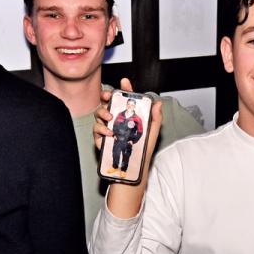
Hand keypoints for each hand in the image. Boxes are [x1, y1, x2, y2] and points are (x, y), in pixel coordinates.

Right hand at [103, 79, 162, 217]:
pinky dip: (101, 129)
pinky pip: (96, 129)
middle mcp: (116, 121)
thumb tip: (157, 103)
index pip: (125, 100)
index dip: (125, 89)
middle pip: (108, 103)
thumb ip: (155, 119)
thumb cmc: (142, 153)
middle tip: (108, 96)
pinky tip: (109, 133)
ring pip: (99, 113)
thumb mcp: (151, 135)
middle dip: (107, 96)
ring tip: (110, 118)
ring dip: (102, 112)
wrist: (131, 171)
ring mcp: (107, 129)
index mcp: (128, 117)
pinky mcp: (100, 139)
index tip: (125, 81)